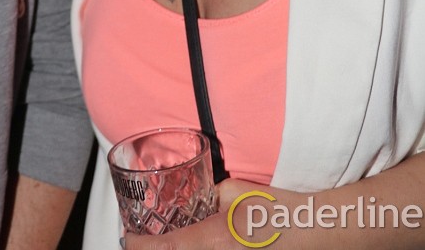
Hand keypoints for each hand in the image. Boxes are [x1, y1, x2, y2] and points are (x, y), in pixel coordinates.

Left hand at [123, 179, 286, 249]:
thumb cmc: (275, 210)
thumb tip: (194, 201)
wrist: (308, 231)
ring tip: (166, 242)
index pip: (163, 249)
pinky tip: (194, 243)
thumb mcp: (234, 193)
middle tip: (142, 240)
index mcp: (212, 240)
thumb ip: (209, 196)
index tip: (128, 239)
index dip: (138, 245)